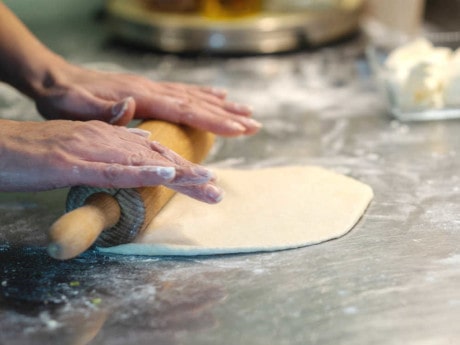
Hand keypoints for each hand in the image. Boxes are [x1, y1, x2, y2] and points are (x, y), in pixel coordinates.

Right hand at [0, 119, 222, 202]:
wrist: (0, 145)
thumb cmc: (38, 151)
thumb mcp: (83, 149)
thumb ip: (114, 147)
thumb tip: (144, 145)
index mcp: (110, 136)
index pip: (155, 152)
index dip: (183, 167)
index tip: (207, 181)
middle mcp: (107, 138)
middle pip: (157, 157)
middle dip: (190, 174)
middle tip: (217, 190)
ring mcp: (92, 149)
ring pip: (144, 162)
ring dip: (178, 174)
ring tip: (207, 183)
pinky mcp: (74, 163)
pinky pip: (114, 169)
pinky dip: (142, 172)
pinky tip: (166, 175)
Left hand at [33, 60, 260, 135]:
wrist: (55, 79)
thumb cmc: (65, 100)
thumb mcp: (75, 107)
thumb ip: (103, 109)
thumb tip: (133, 104)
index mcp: (141, 97)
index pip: (184, 110)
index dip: (213, 120)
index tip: (239, 129)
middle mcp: (152, 89)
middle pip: (197, 103)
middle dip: (228, 116)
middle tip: (255, 126)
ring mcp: (152, 87)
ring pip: (194, 96)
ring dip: (222, 106)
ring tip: (247, 112)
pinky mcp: (149, 89)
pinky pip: (183, 92)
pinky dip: (204, 95)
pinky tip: (217, 97)